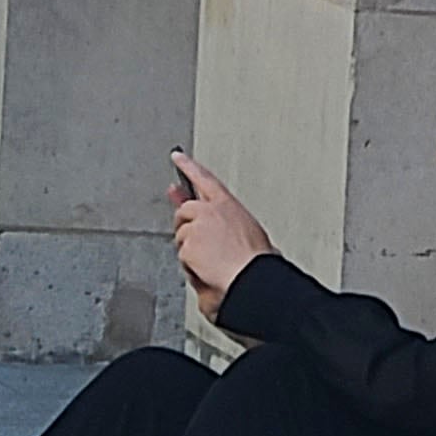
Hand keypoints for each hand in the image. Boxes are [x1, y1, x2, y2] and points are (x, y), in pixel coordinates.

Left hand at [169, 152, 275, 321]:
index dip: (189, 167)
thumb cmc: (258, 262)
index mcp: (229, 207)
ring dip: (192, 251)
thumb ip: (228, 225)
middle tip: (199, 245)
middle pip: (185, 212)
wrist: (255, 279)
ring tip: (215, 264)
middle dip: (187, 226)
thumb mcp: (249, 234)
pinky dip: (192, 267)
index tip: (177, 156)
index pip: (205, 180)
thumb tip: (218, 229)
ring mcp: (196, 228)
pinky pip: (182, 258)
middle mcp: (210, 212)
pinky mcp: (187, 245)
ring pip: (182, 237)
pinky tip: (208, 272)